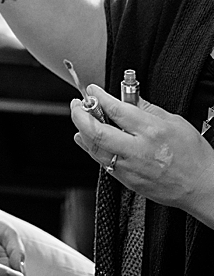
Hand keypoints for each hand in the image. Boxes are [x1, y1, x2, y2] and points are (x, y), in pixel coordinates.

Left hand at [70, 87, 213, 222]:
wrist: (199, 185)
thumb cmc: (192, 155)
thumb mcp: (174, 122)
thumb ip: (147, 109)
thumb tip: (128, 97)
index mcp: (152, 130)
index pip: (117, 110)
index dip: (99, 98)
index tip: (92, 90)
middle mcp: (137, 149)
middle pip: (97, 131)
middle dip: (80, 115)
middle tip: (77, 105)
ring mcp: (129, 166)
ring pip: (94, 148)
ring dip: (81, 131)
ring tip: (80, 118)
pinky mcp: (125, 179)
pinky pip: (101, 161)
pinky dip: (90, 147)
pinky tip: (86, 139)